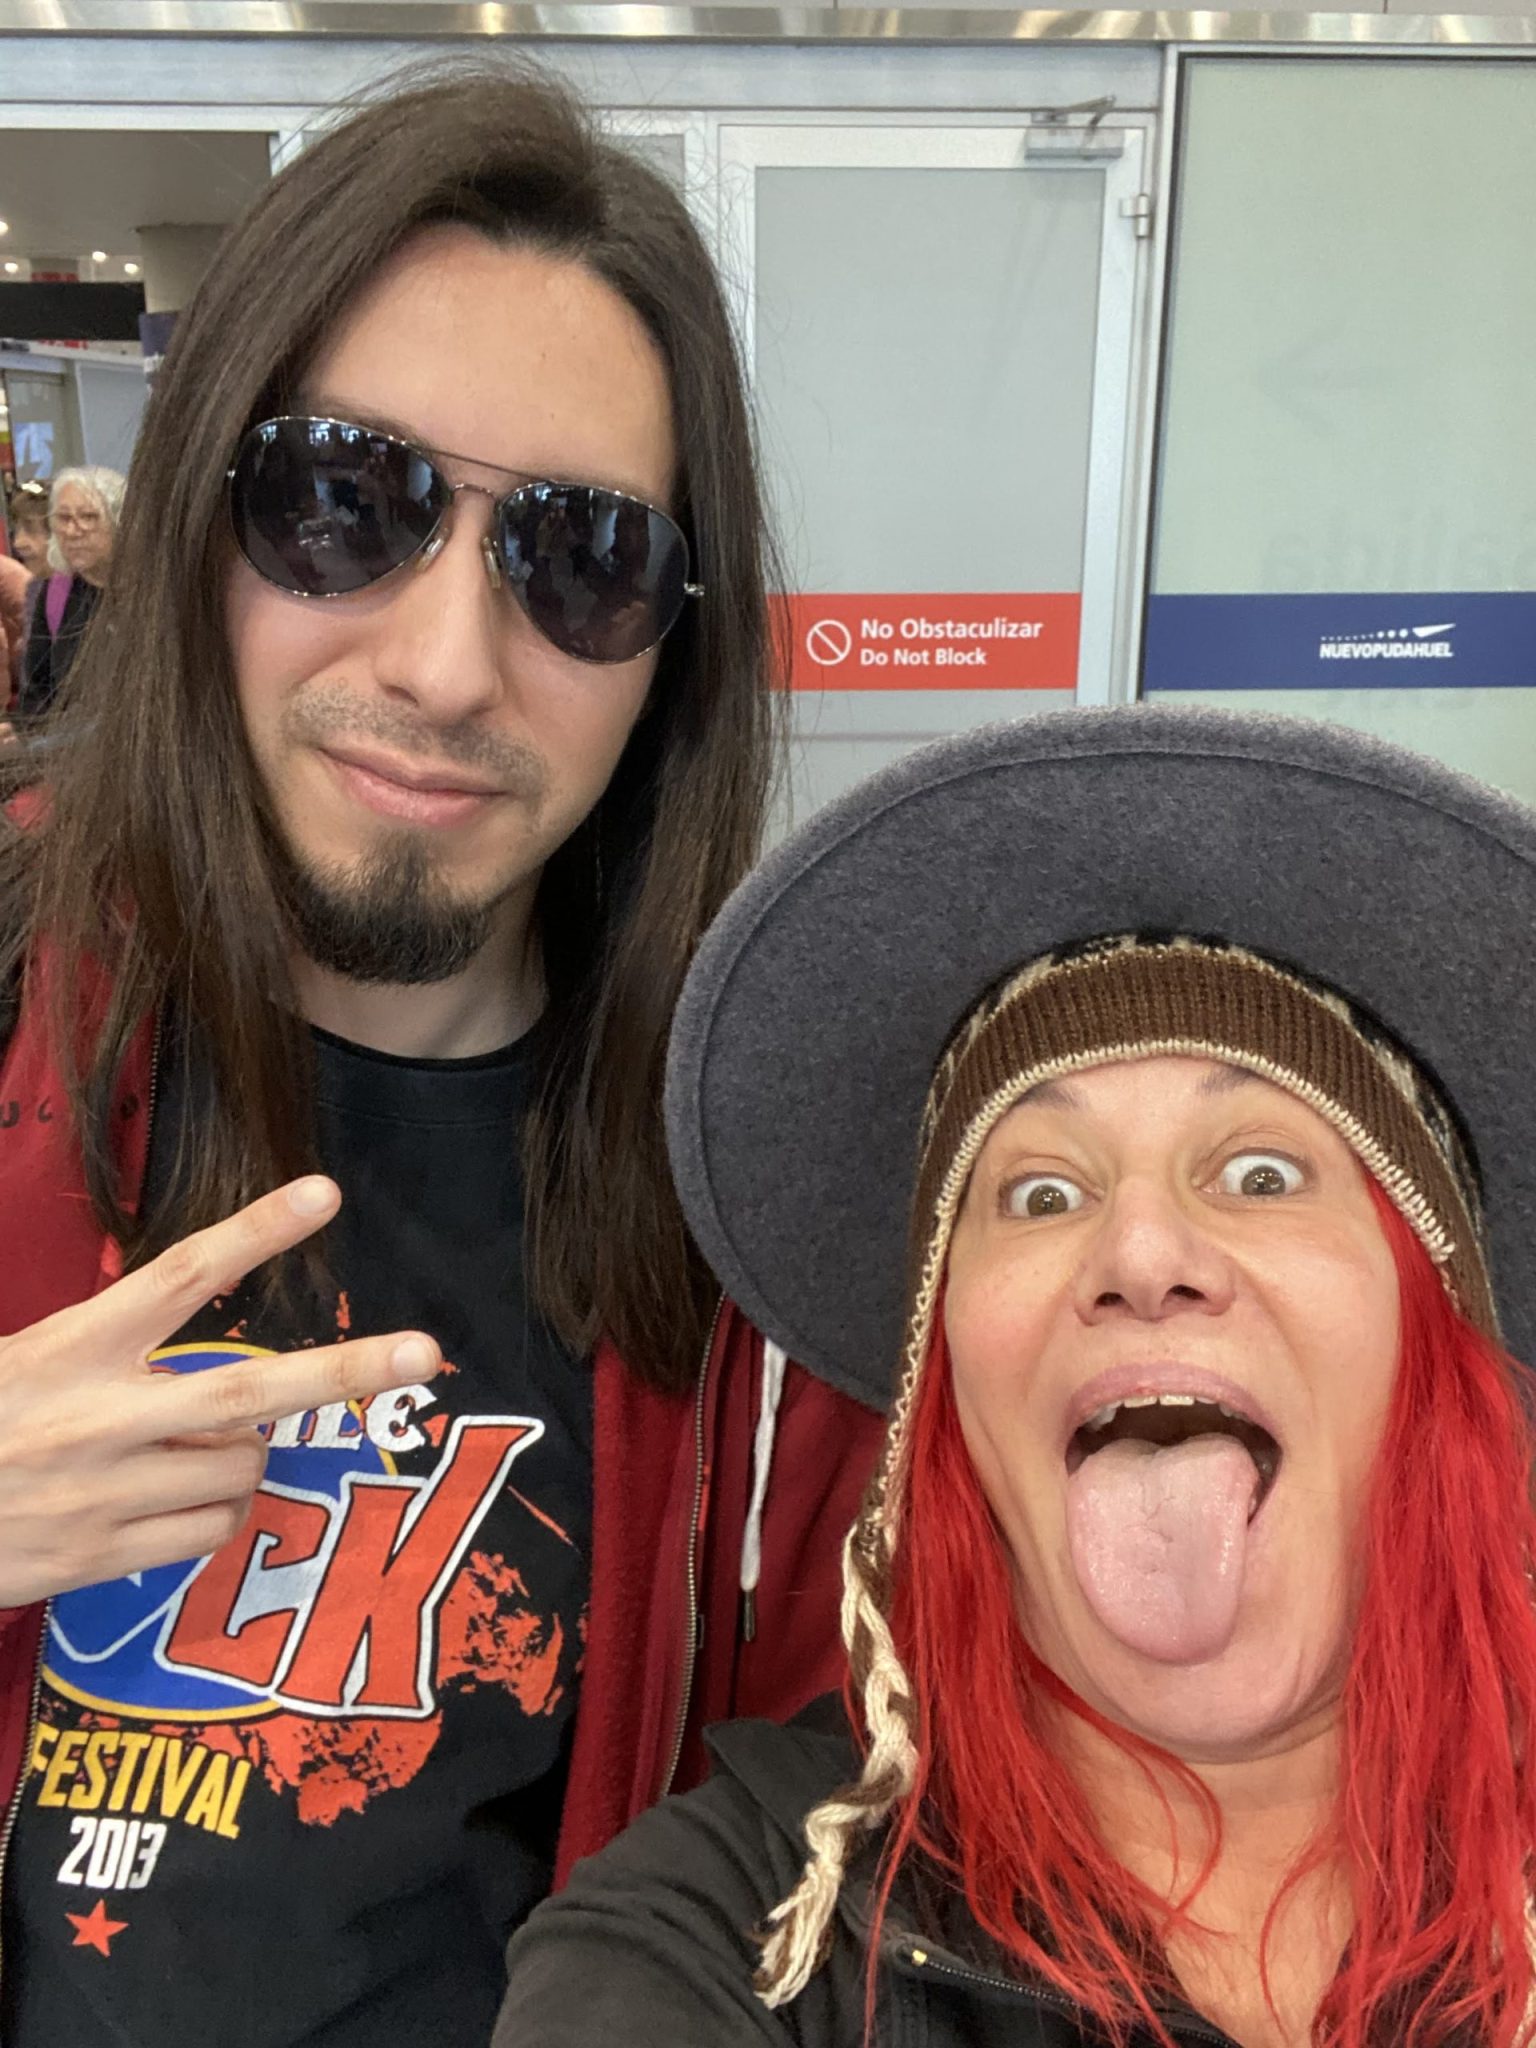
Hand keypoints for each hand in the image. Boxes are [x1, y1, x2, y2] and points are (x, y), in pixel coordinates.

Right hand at [0, 1177, 440, 1605]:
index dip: (256, 1232)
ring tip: (183, 1452)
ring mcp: (103, 1492)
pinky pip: (208, 1533)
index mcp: (73, 1348)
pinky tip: (173, 1501)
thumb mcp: (28, 1360)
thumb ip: (117, 1351)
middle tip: (424, 1352)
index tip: (325, 1192)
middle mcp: (97, 1416)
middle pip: (246, 1390)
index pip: (181, 1276)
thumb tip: (221, 1377)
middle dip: (343, 1370)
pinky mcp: (99, 1559)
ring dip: (240, 1460)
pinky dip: (215, 1515)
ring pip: (238, 1471)